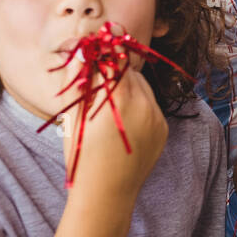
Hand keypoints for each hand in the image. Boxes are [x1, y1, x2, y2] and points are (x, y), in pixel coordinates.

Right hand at [64, 51, 167, 199]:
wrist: (107, 193)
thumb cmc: (83, 156)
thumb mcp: (73, 118)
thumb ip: (77, 82)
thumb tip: (80, 53)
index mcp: (118, 99)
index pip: (118, 58)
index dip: (109, 49)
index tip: (102, 43)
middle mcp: (143, 105)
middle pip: (131, 72)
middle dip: (116, 72)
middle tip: (100, 80)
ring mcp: (157, 118)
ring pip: (143, 88)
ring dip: (128, 89)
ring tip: (110, 107)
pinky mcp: (164, 129)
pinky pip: (152, 107)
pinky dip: (139, 107)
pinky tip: (123, 123)